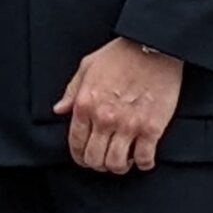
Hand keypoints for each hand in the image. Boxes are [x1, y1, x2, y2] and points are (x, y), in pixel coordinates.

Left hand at [53, 37, 183, 173]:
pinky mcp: (152, 128)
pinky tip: (143, 158)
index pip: (75, 143)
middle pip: (94, 159)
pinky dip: (143, 163)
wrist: (153, 46)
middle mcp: (104, 119)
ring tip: (123, 160)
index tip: (85, 157)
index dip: (79, 156)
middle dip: (97, 164)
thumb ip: (71, 91)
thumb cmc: (121, 54)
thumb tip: (59, 110)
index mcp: (85, 105)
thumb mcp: (87, 67)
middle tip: (104, 160)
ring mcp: (128, 125)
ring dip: (119, 166)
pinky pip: (144, 158)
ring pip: (116, 164)